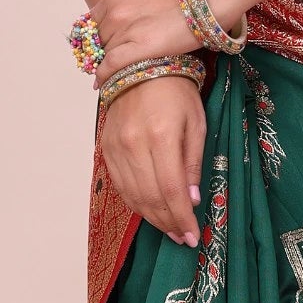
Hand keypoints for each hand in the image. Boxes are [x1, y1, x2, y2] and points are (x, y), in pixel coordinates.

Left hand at [92, 0, 198, 76]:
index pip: (94, 20)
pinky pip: (111, 65)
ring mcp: (127, 29)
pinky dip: (103, 75)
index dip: (96, 35)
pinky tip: (101, 84)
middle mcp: (117, 10)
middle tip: (106, 62)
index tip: (99, 45)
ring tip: (108, 75)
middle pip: (98, 38)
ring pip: (105, 52)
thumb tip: (134, 4)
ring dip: (104, 64)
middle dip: (102, 50)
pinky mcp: (141, 47)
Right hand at [97, 74, 204, 246]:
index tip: (192, 236)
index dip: (182, 218)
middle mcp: (134, 145)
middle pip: (150, 198)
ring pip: (132, 196)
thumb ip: (192, 163)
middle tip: (183, 237)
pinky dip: (135, 203)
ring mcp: (116, 147)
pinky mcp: (106, 148)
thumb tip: (191, 200)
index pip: (171, 191)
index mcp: (161, 137)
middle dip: (168, 223)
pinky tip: (150, 211)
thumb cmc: (177, 92)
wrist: (140, 65)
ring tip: (170, 230)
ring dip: (152, 218)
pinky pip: (120, 186)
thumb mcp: (196, 124)